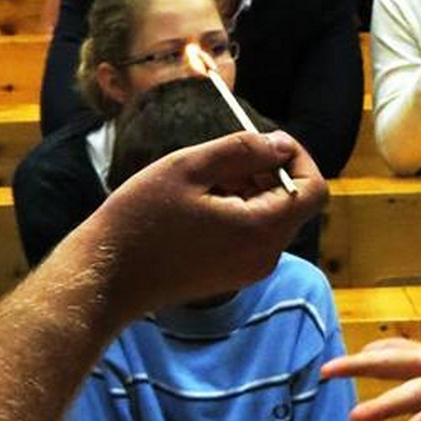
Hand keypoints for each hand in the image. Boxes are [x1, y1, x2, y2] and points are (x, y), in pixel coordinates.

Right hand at [95, 130, 325, 322]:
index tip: (263, 142)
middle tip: (225, 157)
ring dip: (252, 189)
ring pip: (273, 217)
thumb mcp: (189, 168)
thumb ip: (243, 150)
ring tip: (206, 180)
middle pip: (294, 202)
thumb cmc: (140, 221)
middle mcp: (266, 256)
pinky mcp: (234, 275)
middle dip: (269, 171)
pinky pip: (255, 235)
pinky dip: (240, 211)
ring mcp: (251, 270)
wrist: (106, 278)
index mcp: (261, 230)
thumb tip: (281, 144)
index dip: (297, 158)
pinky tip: (200, 203)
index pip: (314, 189)